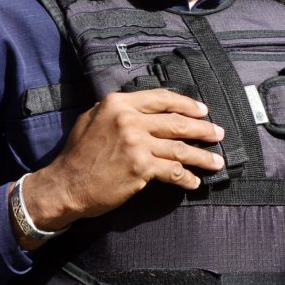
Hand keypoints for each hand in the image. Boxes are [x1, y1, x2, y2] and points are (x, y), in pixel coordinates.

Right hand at [20, 90, 225, 247]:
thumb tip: (144, 108)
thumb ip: (118, 111)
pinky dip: (186, 178)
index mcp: (119, 104)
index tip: (202, 110)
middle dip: (203, 129)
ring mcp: (137, 144)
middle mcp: (130, 120)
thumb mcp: (92, 119)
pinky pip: (172, 171)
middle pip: (176, 123)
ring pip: (180, 148)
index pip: (162, 99)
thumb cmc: (78, 154)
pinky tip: (194, 182)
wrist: (65, 185)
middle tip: (219, 133)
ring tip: (217, 161)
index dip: (187, 104)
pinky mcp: (141, 168)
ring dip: (202, 156)